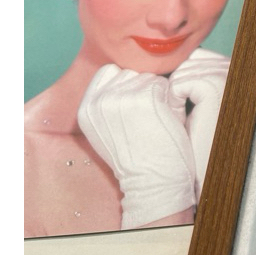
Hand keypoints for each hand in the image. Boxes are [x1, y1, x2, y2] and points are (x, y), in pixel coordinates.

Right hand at [78, 65, 196, 229]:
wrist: (151, 182)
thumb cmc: (135, 156)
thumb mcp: (105, 130)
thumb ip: (106, 101)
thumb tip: (121, 73)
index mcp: (86, 108)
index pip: (109, 71)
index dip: (126, 83)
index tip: (133, 106)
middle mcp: (99, 100)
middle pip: (130, 71)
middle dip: (142, 87)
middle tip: (145, 117)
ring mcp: (122, 97)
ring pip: (148, 76)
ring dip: (157, 92)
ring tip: (154, 119)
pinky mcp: (145, 98)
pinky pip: (163, 83)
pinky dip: (169, 98)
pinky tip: (164, 119)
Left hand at [167, 51, 229, 203]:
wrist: (209, 172)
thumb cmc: (198, 139)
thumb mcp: (196, 100)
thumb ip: (192, 73)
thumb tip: (170, 53)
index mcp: (234, 68)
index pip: (193, 56)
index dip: (181, 80)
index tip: (187, 106)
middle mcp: (234, 68)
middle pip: (185, 61)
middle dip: (176, 87)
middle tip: (186, 116)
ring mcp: (226, 75)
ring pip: (179, 72)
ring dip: (173, 97)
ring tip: (185, 120)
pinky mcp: (214, 86)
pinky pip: (177, 85)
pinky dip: (173, 104)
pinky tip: (184, 121)